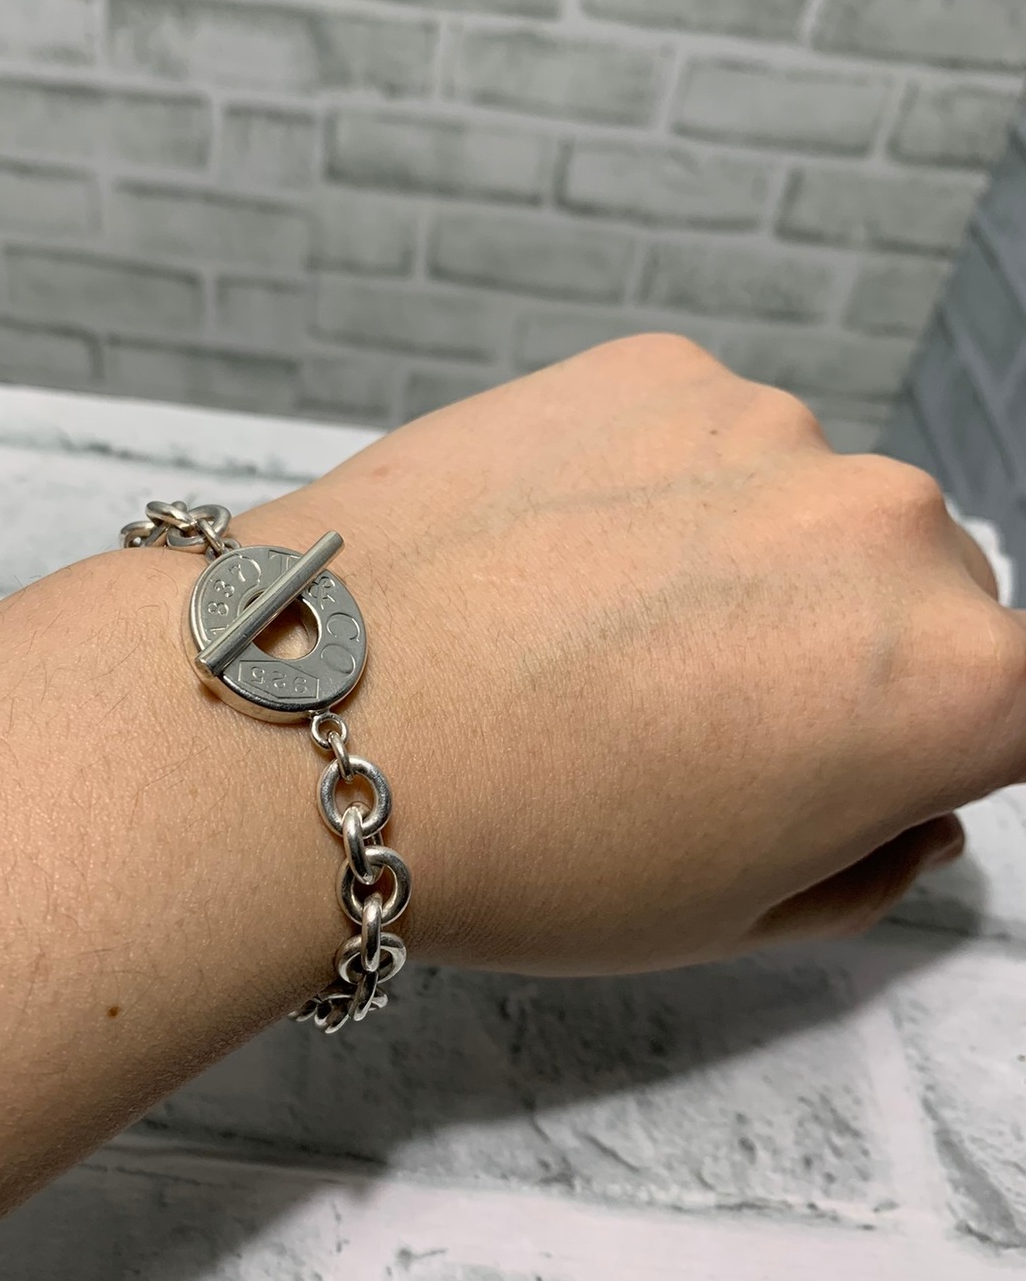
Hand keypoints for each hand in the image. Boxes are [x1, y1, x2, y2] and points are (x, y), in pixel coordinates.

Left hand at [243, 335, 1020, 975]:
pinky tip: (550, 555)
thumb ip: (873, 858)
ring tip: (594, 632)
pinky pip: (702, 437)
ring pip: (802, 504)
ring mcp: (772, 425)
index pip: (1020, 697)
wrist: (323, 717)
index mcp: (954, 681)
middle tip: (695, 713)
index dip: (937, 739)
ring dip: (743, 558)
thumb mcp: (734, 914)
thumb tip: (912, 804)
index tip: (847, 761)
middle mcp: (893, 525)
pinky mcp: (658, 366)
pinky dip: (658, 487)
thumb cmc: (530, 847)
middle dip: (845, 649)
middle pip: (922, 588)